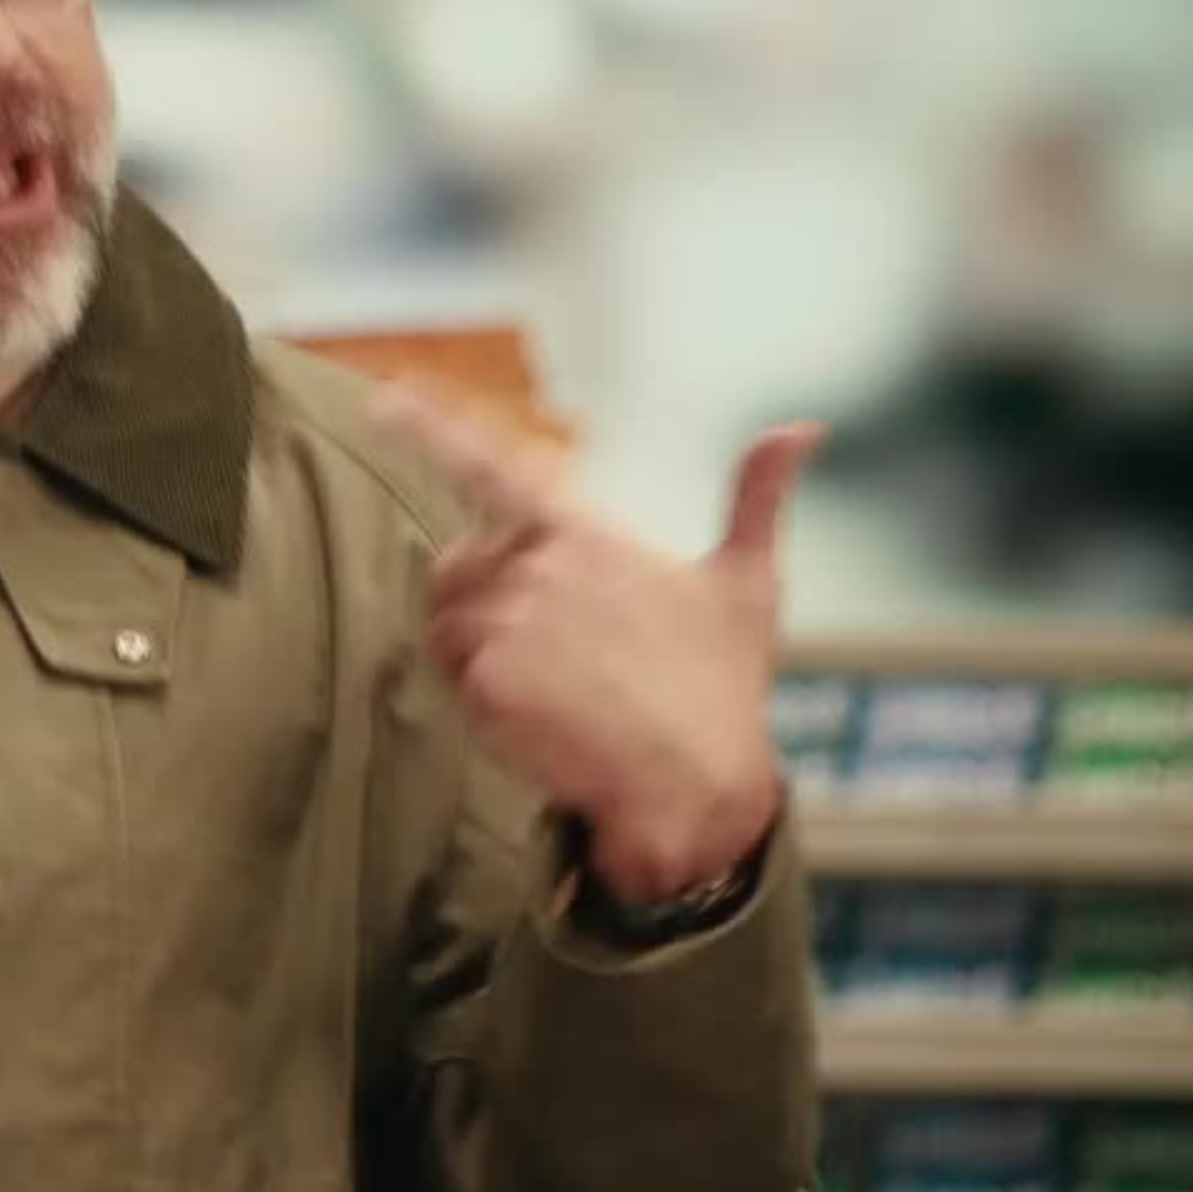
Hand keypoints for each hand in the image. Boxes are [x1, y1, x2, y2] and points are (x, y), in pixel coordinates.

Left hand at [375, 392, 816, 904]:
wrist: (697, 787)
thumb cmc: (725, 690)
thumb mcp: (750, 584)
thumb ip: (759, 497)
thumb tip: (806, 427)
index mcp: (589, 532)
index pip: (495, 465)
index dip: (435, 429)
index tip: (387, 404)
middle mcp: (541, 562)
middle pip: (458, 568)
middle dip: (482, 606)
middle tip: (547, 659)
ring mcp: (510, 617)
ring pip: (447, 624)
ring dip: (477, 657)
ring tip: (550, 692)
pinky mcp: (486, 674)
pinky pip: (452, 678)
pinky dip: (481, 704)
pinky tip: (539, 722)